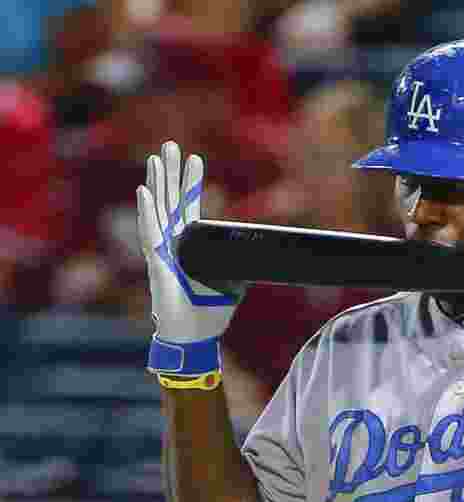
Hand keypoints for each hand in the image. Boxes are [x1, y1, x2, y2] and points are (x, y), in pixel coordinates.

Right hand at [136, 141, 240, 355]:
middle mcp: (172, 244)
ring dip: (158, 183)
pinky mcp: (156, 264)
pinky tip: (145, 191)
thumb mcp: (232, 282)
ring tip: (158, 157)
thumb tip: (260, 253)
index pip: (189, 207)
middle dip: (171, 173)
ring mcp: (162, 252)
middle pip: (171, 200)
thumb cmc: (208, 313)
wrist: (193, 335)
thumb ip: (239, 265)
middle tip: (170, 145)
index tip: (196, 159)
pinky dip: (147, 212)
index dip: (192, 184)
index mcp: (190, 245)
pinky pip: (149, 233)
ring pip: (158, 210)